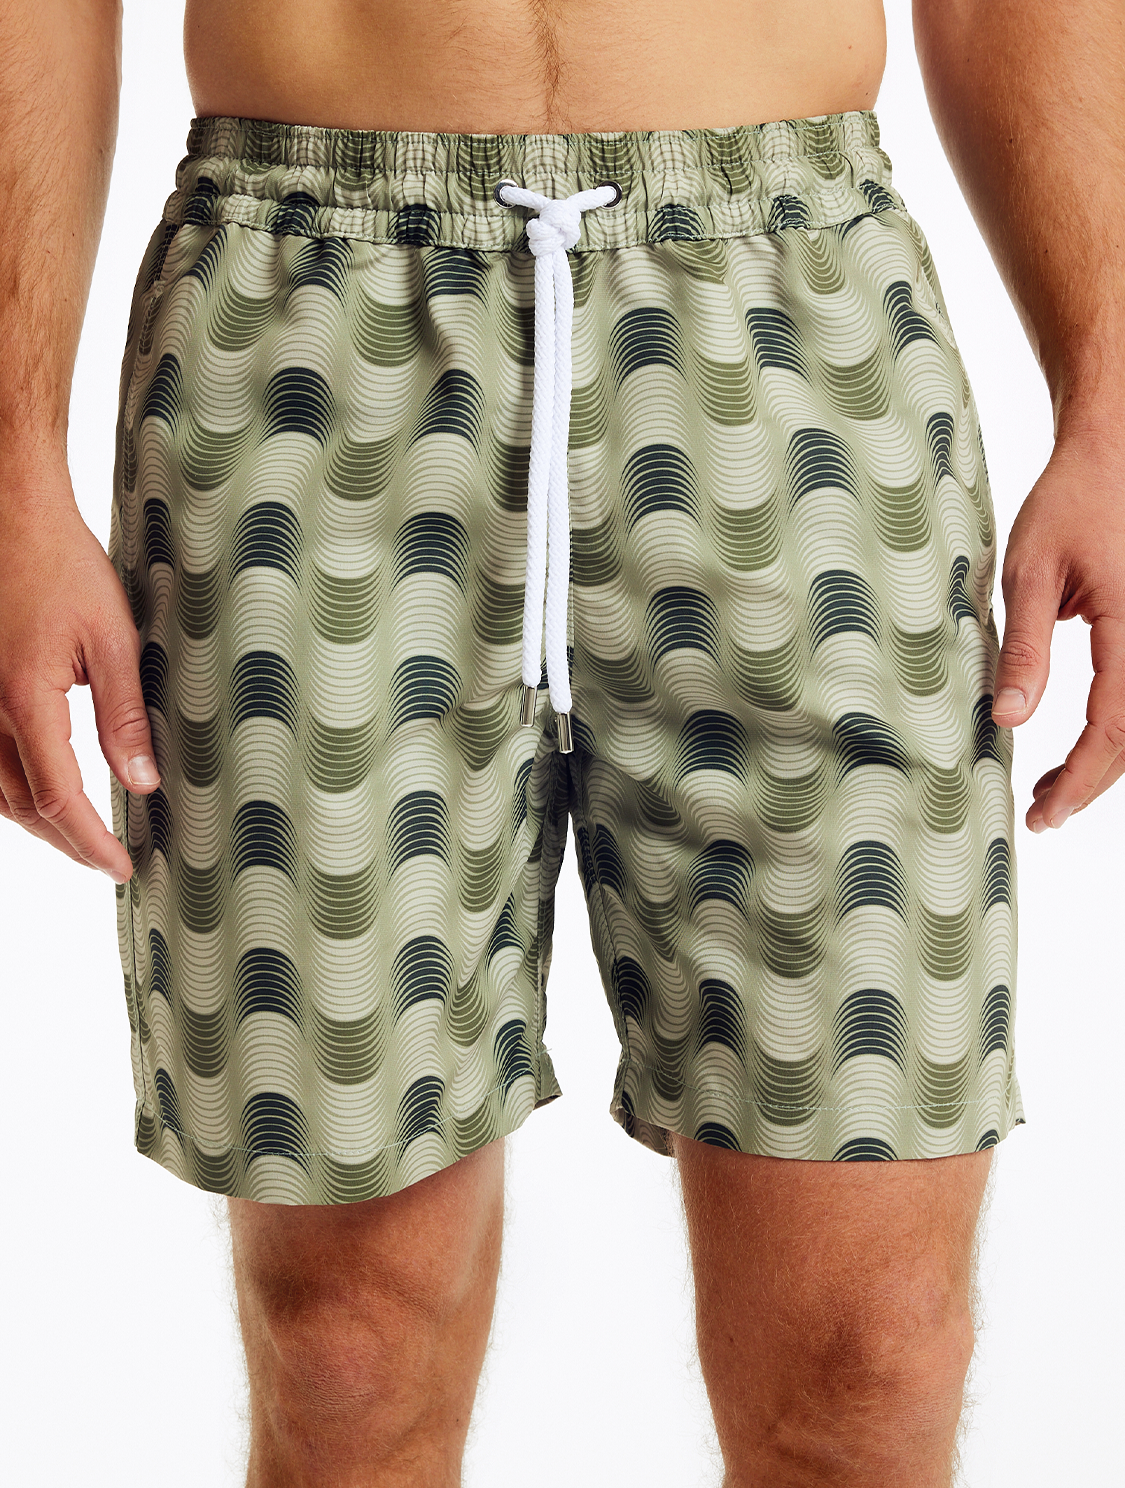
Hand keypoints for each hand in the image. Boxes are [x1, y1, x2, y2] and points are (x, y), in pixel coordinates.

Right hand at [0, 472, 159, 880]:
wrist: (9, 513)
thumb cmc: (61, 563)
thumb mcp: (112, 638)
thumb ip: (125, 716)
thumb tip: (142, 783)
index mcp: (25, 700)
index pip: (57, 799)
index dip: (89, 843)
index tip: (119, 866)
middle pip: (20, 806)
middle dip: (66, 842)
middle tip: (107, 859)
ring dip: (36, 821)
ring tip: (81, 836)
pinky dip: (11, 789)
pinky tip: (39, 792)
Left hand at [991, 429, 1124, 831]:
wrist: (1112, 452)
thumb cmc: (1070, 503)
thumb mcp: (1030, 574)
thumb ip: (1025, 650)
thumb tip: (1010, 720)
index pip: (1115, 725)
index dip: (1081, 777)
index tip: (1044, 811)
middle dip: (1091, 782)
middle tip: (1043, 815)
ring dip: (1104, 762)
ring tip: (1053, 790)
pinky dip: (1115, 730)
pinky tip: (1080, 751)